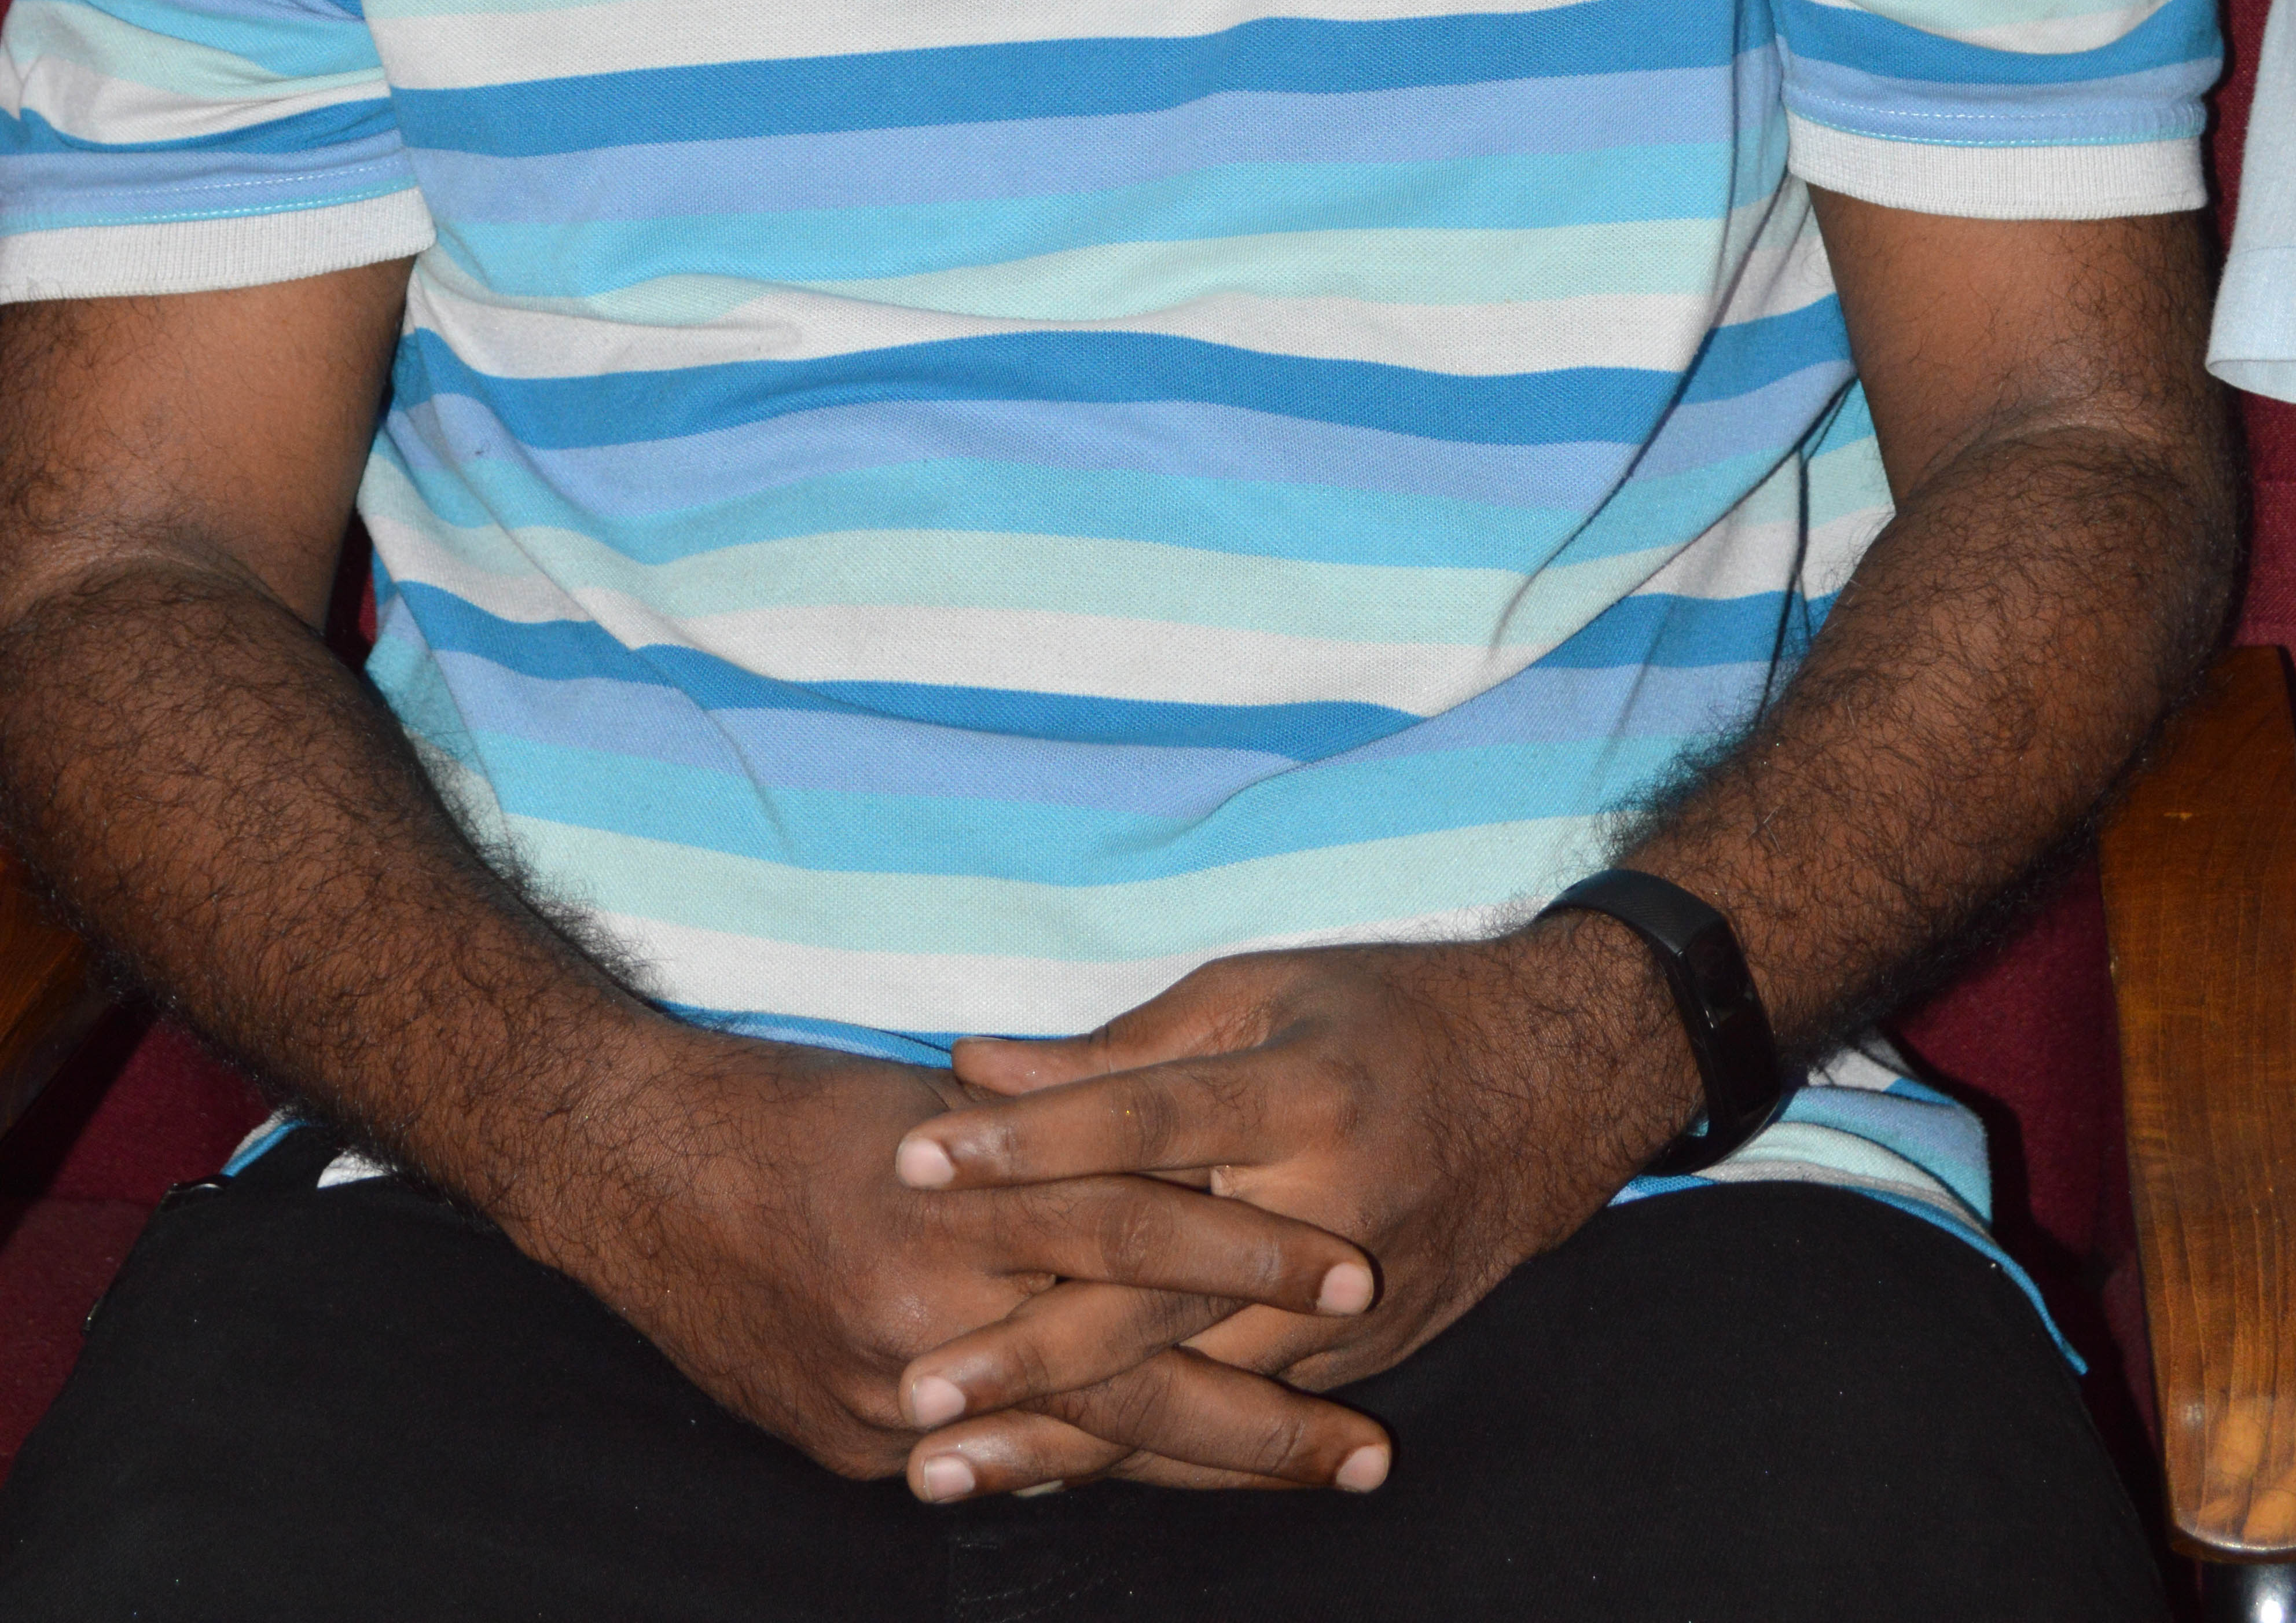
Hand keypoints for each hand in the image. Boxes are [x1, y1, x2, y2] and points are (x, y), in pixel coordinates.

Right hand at [519, 1020, 1387, 1492]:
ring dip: (1199, 1467)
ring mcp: (886, 1398)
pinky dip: (1077, 1467)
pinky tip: (1161, 1482)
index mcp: (962, 1198)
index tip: (1351, 1281)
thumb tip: (1158, 1180)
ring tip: (1307, 1473)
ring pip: (1079, 1446)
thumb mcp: (934, 1104)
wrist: (629, 1167)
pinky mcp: (849, 1448)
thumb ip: (1043, 1143)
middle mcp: (931, 1309)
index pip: (1136, 1229)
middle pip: (1128, 1378)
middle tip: (1376, 1444)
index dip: (1246, 1258)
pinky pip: (994, 1469)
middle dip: (1261, 1419)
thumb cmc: (792, 1106)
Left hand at [886, 922, 1696, 1497]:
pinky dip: (1144, 1448)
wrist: (1553, 1086)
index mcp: (1297, 1093)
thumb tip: (976, 1063)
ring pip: (1187, 1383)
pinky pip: (1236, 1414)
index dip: (1025, 1140)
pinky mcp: (1360, 1355)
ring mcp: (1351, 1299)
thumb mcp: (1260, 993)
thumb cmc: (1385, 1015)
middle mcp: (1325, 1208)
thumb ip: (1120, 1046)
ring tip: (950, 1466)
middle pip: (1154, 1291)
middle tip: (913, 1389)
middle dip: (1027, 1350)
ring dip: (1067, 1433)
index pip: (1137, 1122)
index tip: (915, 1159)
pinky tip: (1053, 1475)